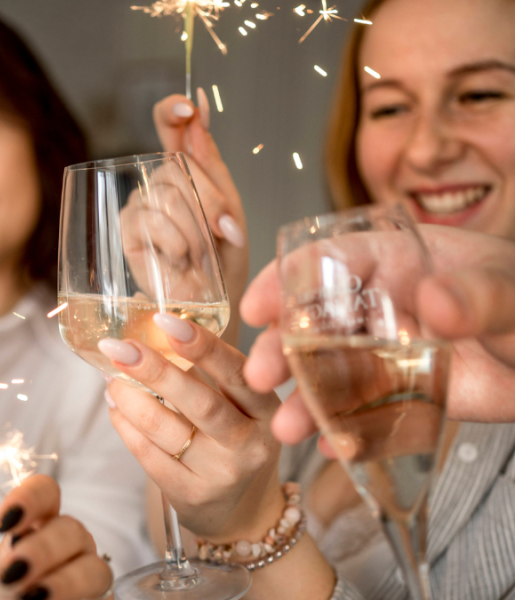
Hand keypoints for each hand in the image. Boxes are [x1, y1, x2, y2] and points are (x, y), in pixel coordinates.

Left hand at [0, 475, 112, 599]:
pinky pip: (103, 594)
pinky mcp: (101, 597)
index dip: (29, 498)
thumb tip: (19, 564)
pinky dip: (79, 597)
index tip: (5, 520)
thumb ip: (10, 568)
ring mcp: (88, 572)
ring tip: (36, 597)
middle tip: (15, 572)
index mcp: (38, 525)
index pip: (45, 493)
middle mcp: (67, 543)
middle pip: (71, 528)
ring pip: (93, 567)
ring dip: (66, 581)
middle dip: (43, 549)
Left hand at [99, 314, 282, 543]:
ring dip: (130, 399)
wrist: (245, 513)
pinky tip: (116, 409)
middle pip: (200, 403)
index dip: (203, 346)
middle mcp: (250, 443)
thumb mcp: (243, 407)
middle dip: (154, 371)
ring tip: (112, 379)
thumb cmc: (237, 443)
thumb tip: (155, 330)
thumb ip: (211, 372)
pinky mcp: (191, 496)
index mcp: (267, 409)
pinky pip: (148, 456)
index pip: (236, 373)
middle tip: (119, 348)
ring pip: (166, 430)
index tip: (167, 321)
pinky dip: (125, 428)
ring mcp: (221, 473)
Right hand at [153, 92, 248, 344]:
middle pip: (177, 166)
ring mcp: (140, 205)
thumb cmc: (226, 257)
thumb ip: (211, 164)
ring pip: (168, 196)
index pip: (168, 125)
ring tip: (202, 255)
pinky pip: (152, 221)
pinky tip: (180, 260)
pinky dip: (176, 244)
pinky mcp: (128, 230)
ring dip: (196, 231)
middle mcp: (158, 182)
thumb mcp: (230, 206)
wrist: (216, 303)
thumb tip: (198, 111)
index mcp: (185, 169)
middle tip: (223, 232)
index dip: (173, 110)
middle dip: (210, 202)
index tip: (190, 107)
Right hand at [241, 225, 514, 444]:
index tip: (257, 308)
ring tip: (286, 427)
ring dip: (303, 398)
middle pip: (315, 320)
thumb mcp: (510, 289)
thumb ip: (478, 293)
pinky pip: (363, 410)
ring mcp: (385, 350)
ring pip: (331, 371)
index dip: (284, 281)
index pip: (327, 260)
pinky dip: (345, 430)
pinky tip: (332, 446)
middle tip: (260, 376)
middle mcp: (379, 303)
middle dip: (282, 349)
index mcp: (396, 259)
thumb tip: (432, 298)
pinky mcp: (400, 392)